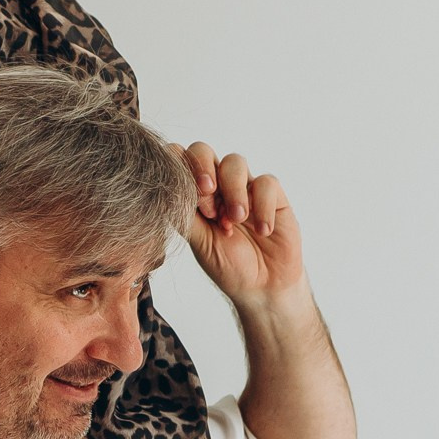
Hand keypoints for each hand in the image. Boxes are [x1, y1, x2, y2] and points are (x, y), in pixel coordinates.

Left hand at [180, 142, 305, 309]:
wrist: (262, 288)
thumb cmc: (228, 265)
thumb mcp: (199, 243)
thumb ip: (184, 215)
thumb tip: (165, 191)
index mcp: (193, 195)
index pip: (180, 162)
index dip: (180, 167)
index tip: (188, 193)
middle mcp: (217, 185)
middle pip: (203, 150)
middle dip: (203, 168)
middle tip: (208, 195)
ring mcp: (245, 188)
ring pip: (235, 161)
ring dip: (232, 190)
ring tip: (236, 220)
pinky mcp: (273, 196)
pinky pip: (266, 183)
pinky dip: (262, 205)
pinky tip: (262, 230)